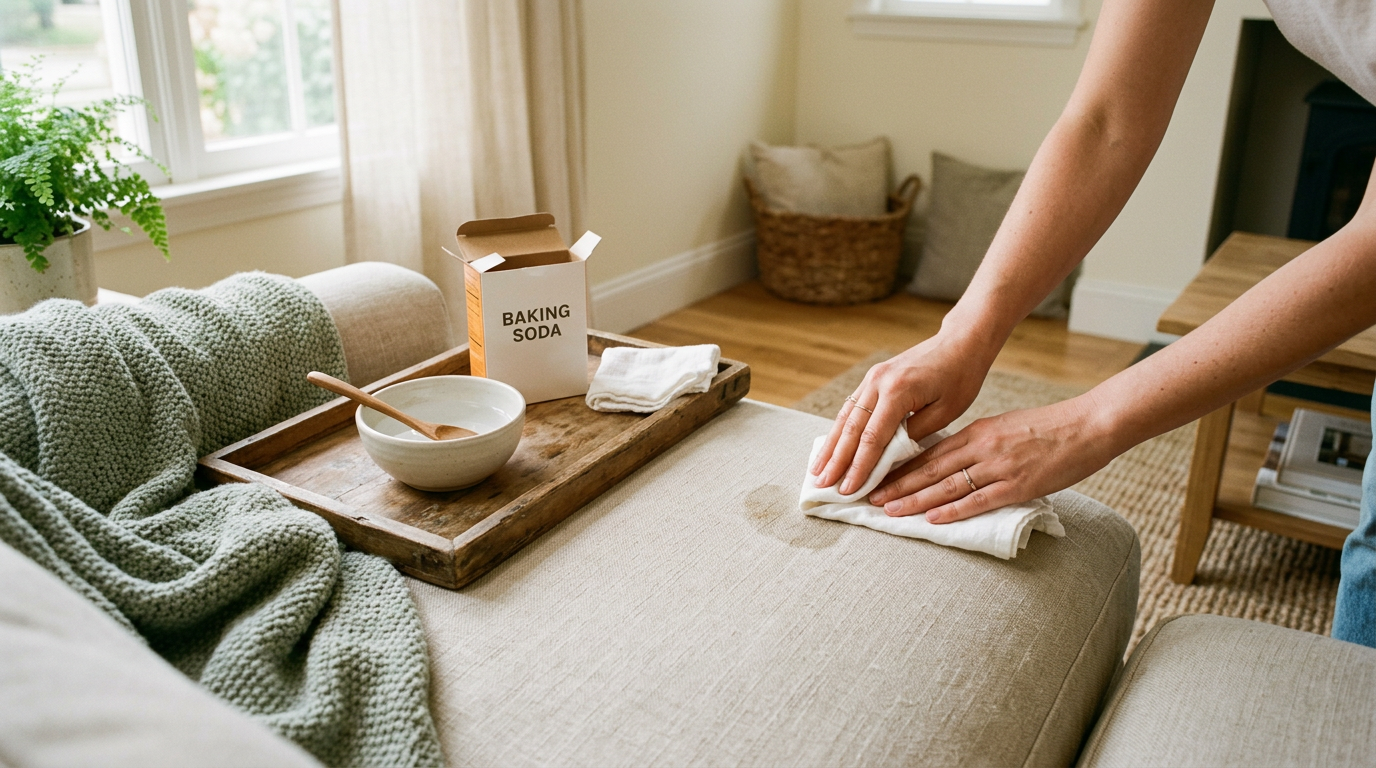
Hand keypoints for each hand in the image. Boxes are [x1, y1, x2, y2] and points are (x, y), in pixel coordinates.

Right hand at [810, 332, 995, 494]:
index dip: (858, 466)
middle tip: (823, 484)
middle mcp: (878, 382)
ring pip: (845, 417)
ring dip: (831, 445)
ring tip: (817, 469)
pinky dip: (840, 429)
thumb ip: (913, 434)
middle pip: (851, 428)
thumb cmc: (960, 378)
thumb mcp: (945, 412)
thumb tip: (887, 457)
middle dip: (836, 460)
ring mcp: (872, 378)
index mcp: (897, 391)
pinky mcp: (872, 377)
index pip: (872, 438)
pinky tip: (831, 446)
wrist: (960, 343)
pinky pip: (851, 407)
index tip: (848, 489)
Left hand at [867, 392, 1115, 522]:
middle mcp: (982, 447)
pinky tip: (932, 518)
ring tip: (890, 510)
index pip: (930, 451)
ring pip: (947, 485)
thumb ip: (978, 442)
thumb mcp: (1004, 427)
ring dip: (915, 500)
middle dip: (898, 484)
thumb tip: (953, 458)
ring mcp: (999, 467)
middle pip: (930, 468)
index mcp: (977, 431)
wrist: (1089, 425)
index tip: (878, 476)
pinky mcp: (1018, 485)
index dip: (901, 466)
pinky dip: (953, 510)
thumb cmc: (1049, 428)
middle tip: (870, 497)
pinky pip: (978, 500)